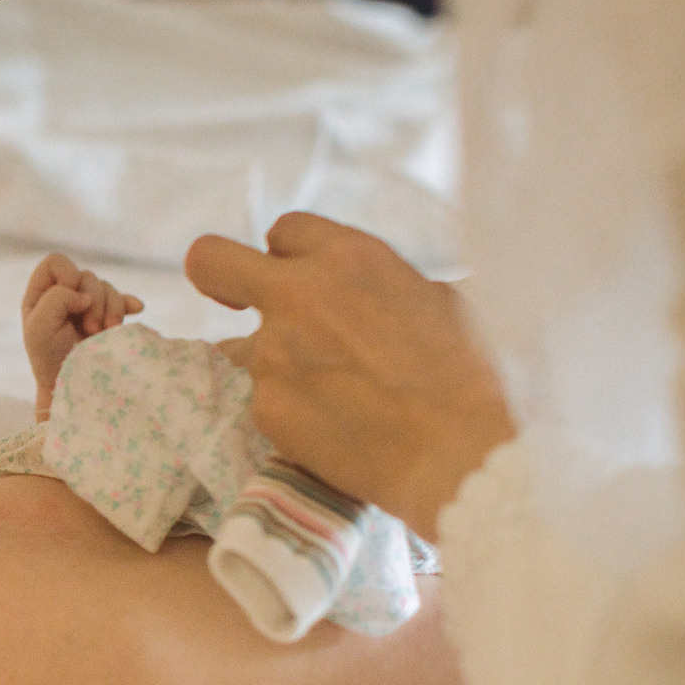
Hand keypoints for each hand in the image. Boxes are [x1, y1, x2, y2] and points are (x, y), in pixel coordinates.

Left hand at [23, 254, 142, 419]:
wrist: (74, 389)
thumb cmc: (50, 361)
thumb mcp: (38, 329)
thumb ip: (55, 300)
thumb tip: (84, 295)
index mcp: (42, 295)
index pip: (56, 262)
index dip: (67, 273)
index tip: (72, 297)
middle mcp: (64, 296)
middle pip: (86, 276)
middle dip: (94, 300)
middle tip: (91, 329)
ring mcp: (88, 307)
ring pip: (107, 288)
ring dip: (111, 308)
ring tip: (107, 333)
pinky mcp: (108, 319)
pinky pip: (124, 299)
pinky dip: (130, 303)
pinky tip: (137, 310)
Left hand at [186, 213, 515, 540]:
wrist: (461, 453)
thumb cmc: (473, 375)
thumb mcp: (439, 300)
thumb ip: (381, 286)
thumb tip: (372, 292)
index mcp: (349, 258)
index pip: (284, 231)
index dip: (289, 256)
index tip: (297, 277)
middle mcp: (299, 296)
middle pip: (211, 260)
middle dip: (214, 275)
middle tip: (231, 298)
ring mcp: (273, 353)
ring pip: (253, 349)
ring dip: (284, 366)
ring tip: (341, 398)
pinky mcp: (265, 406)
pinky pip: (267, 400)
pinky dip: (294, 413)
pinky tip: (338, 429)